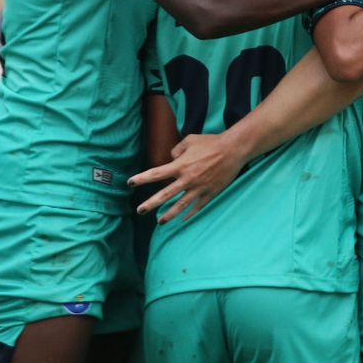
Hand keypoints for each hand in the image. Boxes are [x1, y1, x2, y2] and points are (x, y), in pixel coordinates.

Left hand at [128, 132, 247, 222]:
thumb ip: (176, 149)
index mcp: (180, 165)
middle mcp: (187, 179)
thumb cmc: (211, 142)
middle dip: (151, 204)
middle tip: (140, 211)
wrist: (233, 150)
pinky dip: (190, 214)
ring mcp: (199, 188)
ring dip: (169, 215)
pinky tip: (183, 220)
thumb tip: (171, 158)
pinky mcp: (210, 193)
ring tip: (160, 222)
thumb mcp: (190, 140)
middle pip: (165, 194)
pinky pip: (198, 207)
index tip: (130, 183)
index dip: (141, 179)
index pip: (156, 174)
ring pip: (180, 205)